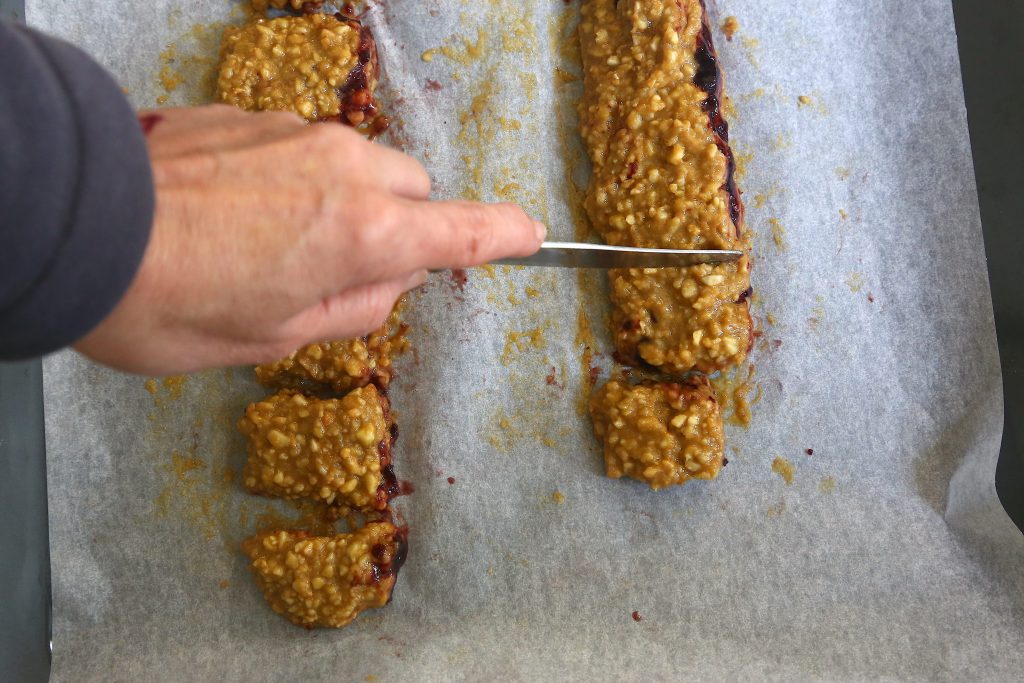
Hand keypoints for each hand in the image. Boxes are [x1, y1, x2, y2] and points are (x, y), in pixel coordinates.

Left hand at [74, 105, 544, 374]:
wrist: (73, 228)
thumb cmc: (171, 302)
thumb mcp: (276, 339)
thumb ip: (355, 307)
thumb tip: (391, 280)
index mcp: (365, 233)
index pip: (464, 231)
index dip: (505, 236)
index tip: (529, 237)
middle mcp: (345, 168)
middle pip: (411, 190)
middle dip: (395, 227)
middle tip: (338, 273)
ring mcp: (296, 133)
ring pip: (356, 165)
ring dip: (340, 202)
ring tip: (269, 246)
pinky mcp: (251, 115)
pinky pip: (302, 148)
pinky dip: (293, 179)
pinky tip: (235, 213)